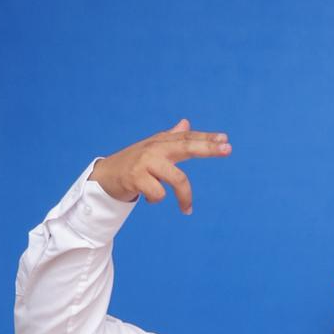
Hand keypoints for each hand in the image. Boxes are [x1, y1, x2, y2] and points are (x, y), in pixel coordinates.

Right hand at [88, 119, 231, 213]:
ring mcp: (145, 162)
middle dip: (208, 148)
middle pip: (186, 146)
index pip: (188, 138)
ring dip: (184, 198)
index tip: (225, 139)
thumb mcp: (153, 150)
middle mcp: (155, 149)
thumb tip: (186, 123)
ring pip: (178, 179)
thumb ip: (171, 138)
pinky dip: (156, 200)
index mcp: (161, 142)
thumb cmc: (134, 164)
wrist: (106, 176)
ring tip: (187, 210)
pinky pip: (159, 194)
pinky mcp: (136, 177)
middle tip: (228, 149)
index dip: (207, 139)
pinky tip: (148, 198)